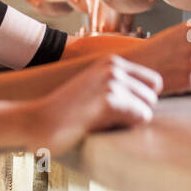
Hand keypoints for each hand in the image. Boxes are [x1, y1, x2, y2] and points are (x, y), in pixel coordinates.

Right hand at [33, 55, 160, 154]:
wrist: (37, 123)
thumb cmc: (66, 114)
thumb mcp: (94, 89)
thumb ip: (120, 88)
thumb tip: (154, 98)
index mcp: (110, 62)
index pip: (154, 81)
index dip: (142, 100)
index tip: (122, 111)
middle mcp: (113, 66)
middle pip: (153, 96)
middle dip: (137, 113)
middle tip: (108, 119)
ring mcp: (112, 81)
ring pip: (148, 108)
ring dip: (129, 122)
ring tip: (101, 122)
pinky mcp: (110, 99)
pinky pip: (140, 118)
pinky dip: (125, 128)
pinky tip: (100, 125)